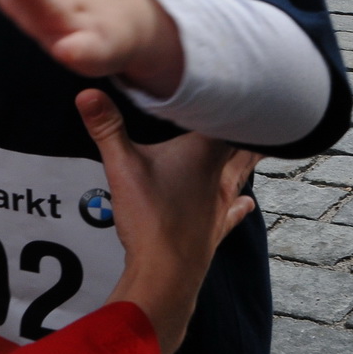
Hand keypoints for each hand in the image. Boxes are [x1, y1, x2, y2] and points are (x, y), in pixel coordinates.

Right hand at [84, 91, 257, 353]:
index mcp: (204, 153)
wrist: (167, 276)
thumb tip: (87, 92)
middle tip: (265, 105)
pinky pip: (233, 211)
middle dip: (251, 124)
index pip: (231, 116)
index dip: (242, 97)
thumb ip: (106, 127)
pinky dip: (240, 204)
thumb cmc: (152, 221)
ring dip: (250, 157)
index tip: (255, 78)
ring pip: (241, 173)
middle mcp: (219, 175)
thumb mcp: (122, 167)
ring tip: (264, 143)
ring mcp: (220, 203)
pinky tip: (247, 203)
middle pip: (243, 142)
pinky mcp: (214, 228)